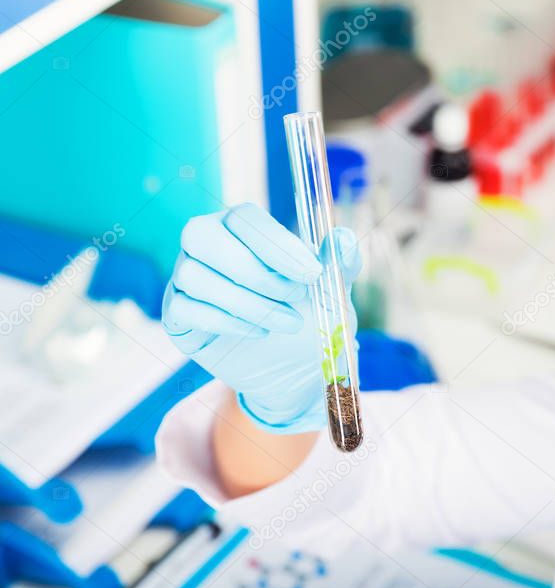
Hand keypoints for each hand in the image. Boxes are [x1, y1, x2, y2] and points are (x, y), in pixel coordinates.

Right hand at [161, 203, 360, 431]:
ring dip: (248, 302)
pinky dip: (226, 322)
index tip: (312, 274)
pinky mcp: (176, 316)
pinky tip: (259, 332)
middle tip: (296, 299)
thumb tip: (344, 237)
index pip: (243, 217)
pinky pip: (184, 309)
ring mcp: (185, 279)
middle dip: (256, 272)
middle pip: (205, 237)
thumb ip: (340, 264)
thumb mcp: (333, 293)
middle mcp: (205, 245)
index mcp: (241, 227)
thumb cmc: (311, 318)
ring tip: (288, 322)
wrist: (294, 369)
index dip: (276, 244)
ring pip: (195, 276)